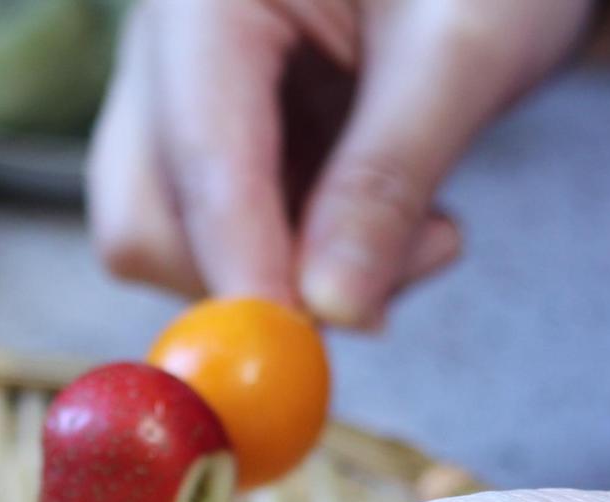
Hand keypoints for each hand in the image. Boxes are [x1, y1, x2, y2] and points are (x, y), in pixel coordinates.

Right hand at [88, 0, 593, 328]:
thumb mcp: (464, 47)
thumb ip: (390, 177)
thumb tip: (332, 313)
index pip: (196, 148)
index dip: (236, 259)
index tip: (283, 348)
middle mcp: (172, 45)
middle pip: (145, 212)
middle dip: (251, 281)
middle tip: (375, 292)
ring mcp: (188, 98)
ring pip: (181, 242)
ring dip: (291, 280)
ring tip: (421, 235)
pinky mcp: (228, 141)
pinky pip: (232, 242)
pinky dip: (309, 264)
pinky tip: (400, 221)